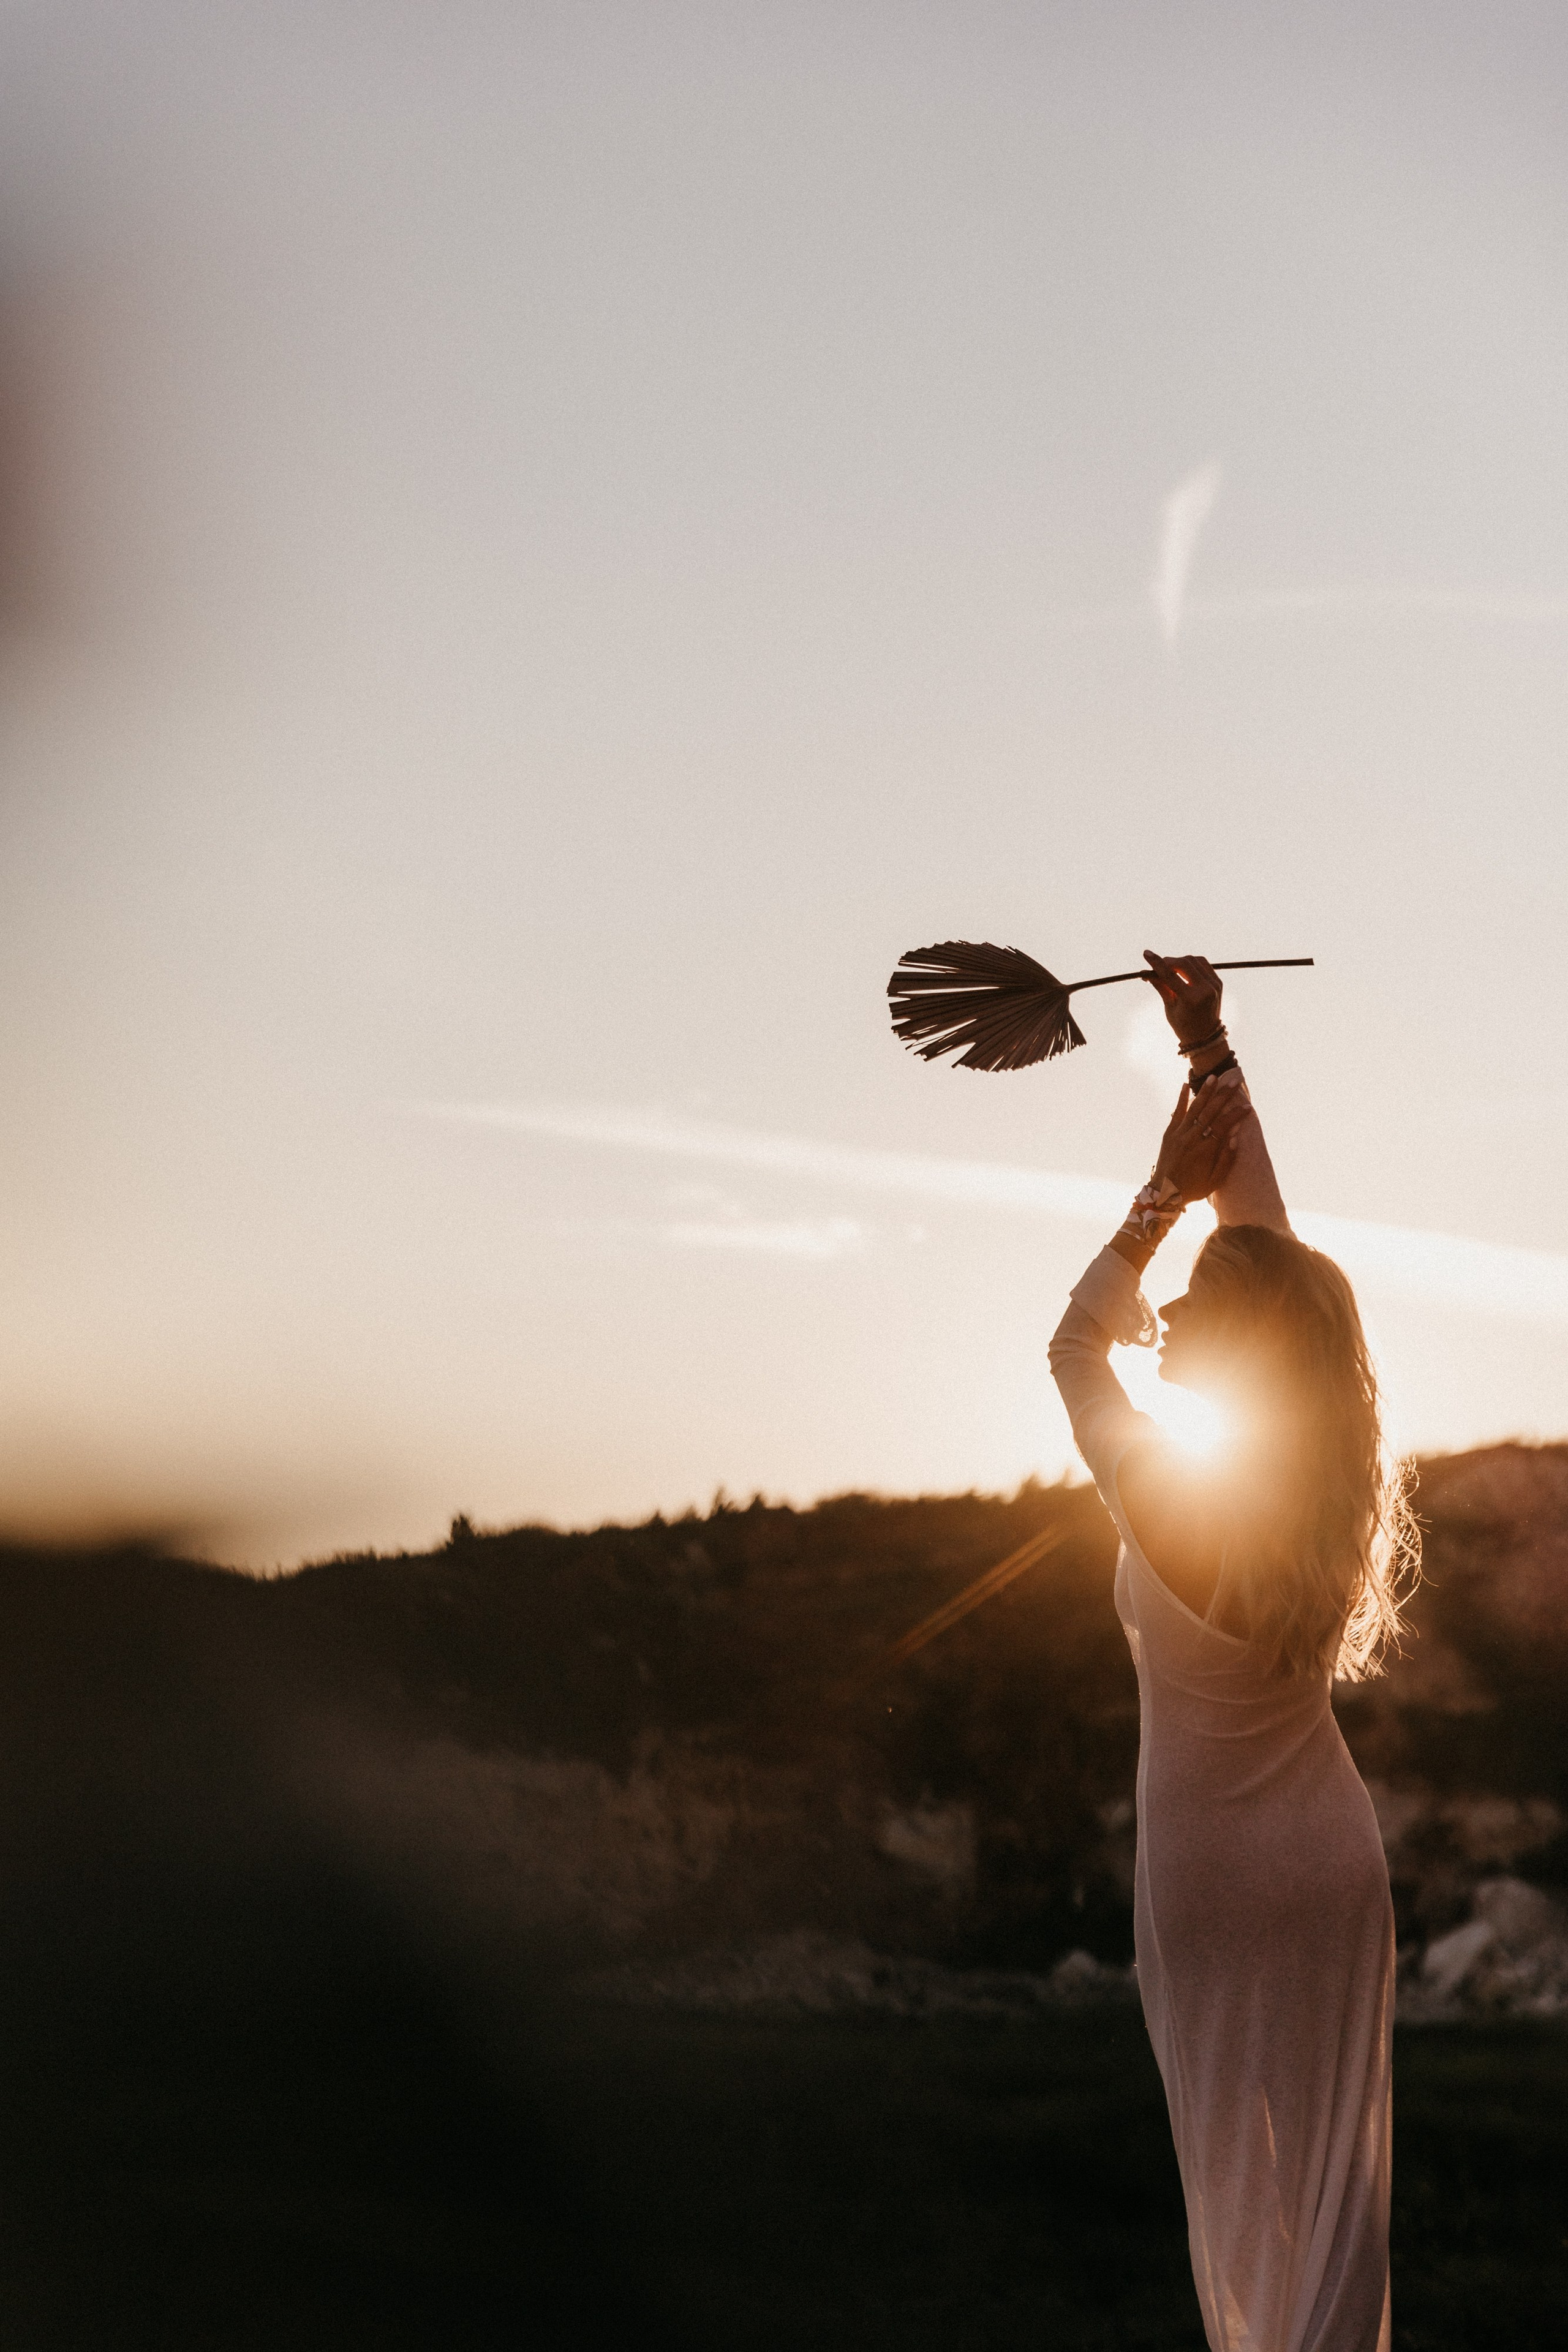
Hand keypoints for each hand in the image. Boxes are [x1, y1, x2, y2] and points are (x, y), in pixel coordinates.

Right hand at [1143, 950, 1222, 1049]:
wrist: (1205, 1036)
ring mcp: (1214, 984)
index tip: (1146, 953)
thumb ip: (1160, 986)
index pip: (1170, 975)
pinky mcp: (1218, 982)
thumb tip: (1146, 971)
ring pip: (1194, 960)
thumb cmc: (1183, 1025)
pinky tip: (1182, 969)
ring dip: (1179, 961)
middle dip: (1168, 961)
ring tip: (1169, 969)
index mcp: (1191, 999)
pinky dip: (1191, 963)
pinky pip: (1203, 964)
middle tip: (1157, 965)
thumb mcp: (1169, 1006)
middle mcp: (1205, 989)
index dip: (1157, 963)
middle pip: (1184, 963)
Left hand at [1152, 1074, 1251, 1203]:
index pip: (1223, 1126)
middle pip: (1210, 1112)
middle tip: (1234, 1082)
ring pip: (1194, 1109)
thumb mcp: (1215, 1180)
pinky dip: (1181, 1099)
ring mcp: (1178, 1135)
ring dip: (1204, 1092)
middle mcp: (1191, 1139)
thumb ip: (1226, 1159)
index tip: (1247, 1107)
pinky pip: (1176, 1113)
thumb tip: (1235, 1137)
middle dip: (1223, 1096)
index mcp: (1205, 1151)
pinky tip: (1185, 1085)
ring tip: (1213, 1077)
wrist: (1164, 1193)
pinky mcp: (1169, 1134)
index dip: (1236, 1115)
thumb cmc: (1194, 1188)